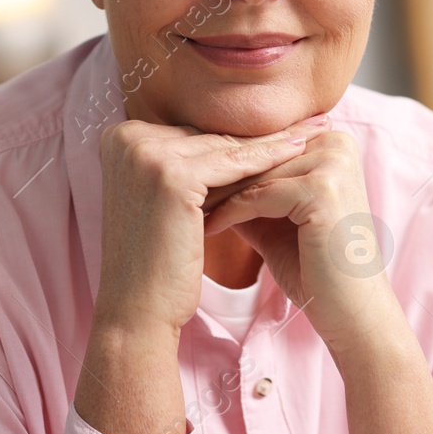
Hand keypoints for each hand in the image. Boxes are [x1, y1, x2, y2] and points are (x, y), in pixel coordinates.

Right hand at [91, 112, 330, 336]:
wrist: (137, 309)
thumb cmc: (156, 262)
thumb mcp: (164, 200)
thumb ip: (186, 165)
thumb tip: (234, 140)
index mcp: (119, 139)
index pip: (194, 135)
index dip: (238, 137)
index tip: (281, 127)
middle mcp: (125, 138)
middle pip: (209, 138)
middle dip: (260, 137)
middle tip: (308, 123)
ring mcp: (145, 154)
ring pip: (225, 148)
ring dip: (273, 144)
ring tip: (312, 135)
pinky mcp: (170, 175)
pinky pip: (232, 165)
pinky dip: (268, 161)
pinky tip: (300, 154)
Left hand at [202, 128, 400, 361]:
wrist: (351, 313)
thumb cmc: (312, 267)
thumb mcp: (275, 218)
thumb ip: (247, 189)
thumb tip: (196, 171)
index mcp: (331, 141)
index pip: (261, 149)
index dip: (220, 167)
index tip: (180, 182)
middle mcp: (336, 143)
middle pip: (256, 158)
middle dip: (213, 179)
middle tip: (171, 194)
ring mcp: (333, 163)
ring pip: (254, 175)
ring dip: (215, 195)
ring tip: (180, 212)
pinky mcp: (322, 189)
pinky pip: (259, 196)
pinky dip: (229, 213)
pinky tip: (203, 229)